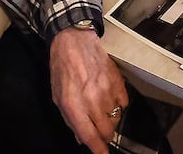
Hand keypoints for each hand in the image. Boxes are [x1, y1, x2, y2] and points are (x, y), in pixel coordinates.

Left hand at [50, 28, 127, 153]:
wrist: (73, 40)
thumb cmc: (62, 68)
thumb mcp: (58, 95)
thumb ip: (69, 118)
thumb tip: (80, 137)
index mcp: (73, 104)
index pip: (89, 135)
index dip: (98, 150)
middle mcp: (92, 100)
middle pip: (107, 130)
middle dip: (105, 136)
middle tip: (100, 132)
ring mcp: (107, 90)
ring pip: (116, 118)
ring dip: (111, 120)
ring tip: (102, 111)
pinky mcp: (117, 80)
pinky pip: (124, 103)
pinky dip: (119, 105)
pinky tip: (110, 99)